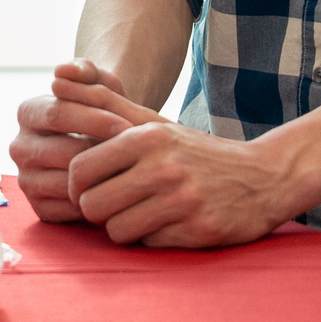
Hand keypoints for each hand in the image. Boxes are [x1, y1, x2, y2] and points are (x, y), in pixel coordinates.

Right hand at [10, 59, 142, 222]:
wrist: (106, 143)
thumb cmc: (103, 110)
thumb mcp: (99, 82)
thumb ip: (85, 70)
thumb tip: (62, 71)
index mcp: (27, 112)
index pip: (58, 114)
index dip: (95, 119)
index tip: (127, 124)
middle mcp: (19, 147)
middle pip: (62, 151)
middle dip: (102, 152)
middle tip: (135, 154)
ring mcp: (26, 179)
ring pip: (66, 183)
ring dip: (100, 179)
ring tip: (130, 172)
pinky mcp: (39, 207)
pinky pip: (68, 209)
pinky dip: (95, 201)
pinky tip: (118, 190)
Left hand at [62, 69, 305, 248]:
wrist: (263, 178)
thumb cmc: (196, 152)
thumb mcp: (156, 124)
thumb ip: (106, 103)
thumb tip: (56, 77)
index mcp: (147, 138)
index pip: (80, 169)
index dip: (78, 185)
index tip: (90, 188)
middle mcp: (163, 166)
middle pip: (92, 204)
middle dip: (98, 210)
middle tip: (115, 205)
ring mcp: (182, 200)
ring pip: (117, 230)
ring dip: (124, 227)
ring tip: (141, 213)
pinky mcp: (198, 230)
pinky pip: (148, 244)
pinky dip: (152, 238)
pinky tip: (169, 223)